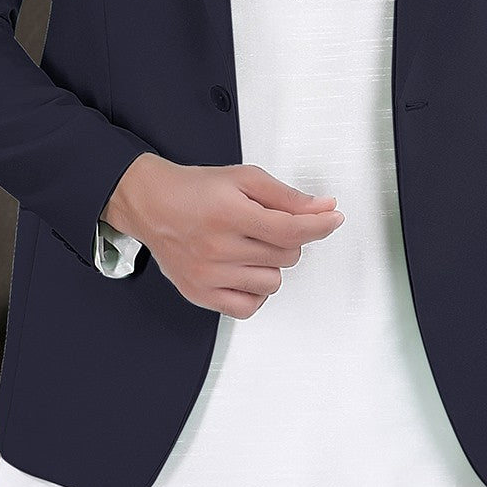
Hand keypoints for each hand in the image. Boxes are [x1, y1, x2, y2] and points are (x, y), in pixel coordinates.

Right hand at [102, 154, 344, 317]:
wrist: (152, 204)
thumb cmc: (196, 190)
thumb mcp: (244, 178)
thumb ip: (285, 195)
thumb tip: (322, 207)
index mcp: (230, 214)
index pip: (290, 230)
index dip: (319, 225)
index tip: (334, 219)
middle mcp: (218, 248)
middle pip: (286, 256)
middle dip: (287, 239)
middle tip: (266, 224)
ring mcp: (209, 276)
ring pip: (273, 283)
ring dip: (272, 264)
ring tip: (250, 246)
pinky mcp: (201, 295)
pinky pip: (249, 307)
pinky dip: (255, 291)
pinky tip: (245, 271)